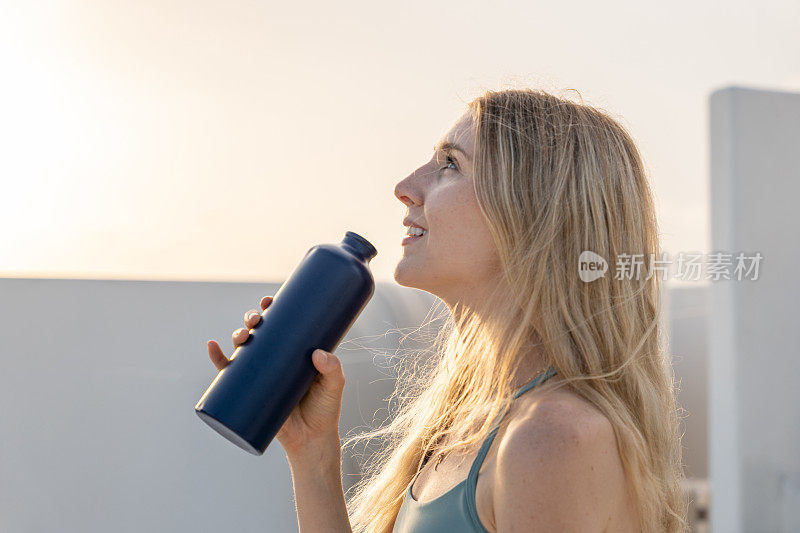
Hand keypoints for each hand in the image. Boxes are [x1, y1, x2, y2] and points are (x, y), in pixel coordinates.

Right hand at [206, 296, 345, 458]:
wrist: (311, 441)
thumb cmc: (325, 410)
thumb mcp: (334, 386)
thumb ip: (332, 369)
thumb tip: (317, 353)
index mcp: (294, 352)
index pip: (282, 324)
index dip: (273, 309)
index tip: (269, 300)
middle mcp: (275, 359)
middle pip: (259, 332)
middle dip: (253, 319)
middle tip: (256, 319)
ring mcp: (260, 375)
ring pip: (243, 348)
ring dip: (237, 335)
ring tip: (242, 335)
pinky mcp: (248, 393)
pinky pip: (228, 374)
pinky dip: (218, 359)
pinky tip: (212, 347)